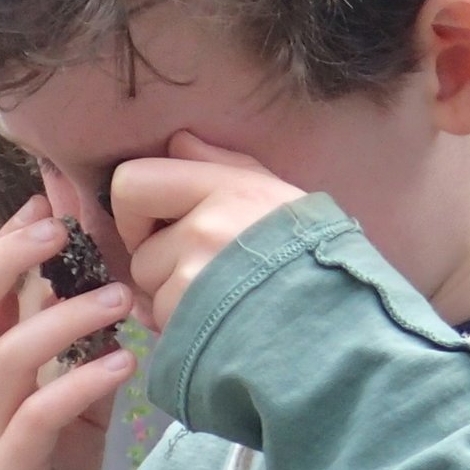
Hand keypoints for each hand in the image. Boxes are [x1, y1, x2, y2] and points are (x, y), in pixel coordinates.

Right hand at [0, 196, 136, 469]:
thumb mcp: (66, 400)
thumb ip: (76, 348)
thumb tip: (107, 282)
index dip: (5, 241)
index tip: (48, 198)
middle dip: (6, 258)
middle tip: (62, 225)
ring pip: (4, 359)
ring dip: (62, 318)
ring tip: (120, 296)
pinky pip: (36, 419)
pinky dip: (80, 384)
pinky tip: (123, 364)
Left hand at [110, 133, 304, 331]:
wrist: (339, 319)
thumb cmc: (308, 254)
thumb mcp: (274, 194)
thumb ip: (222, 164)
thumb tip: (176, 141)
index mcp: (225, 188)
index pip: (130, 183)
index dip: (134, 210)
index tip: (160, 228)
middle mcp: (206, 229)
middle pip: (140, 253)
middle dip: (162, 268)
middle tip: (203, 274)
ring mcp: (197, 280)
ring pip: (151, 293)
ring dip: (175, 302)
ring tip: (222, 302)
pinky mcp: (192, 323)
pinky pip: (164, 325)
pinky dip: (183, 328)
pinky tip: (221, 326)